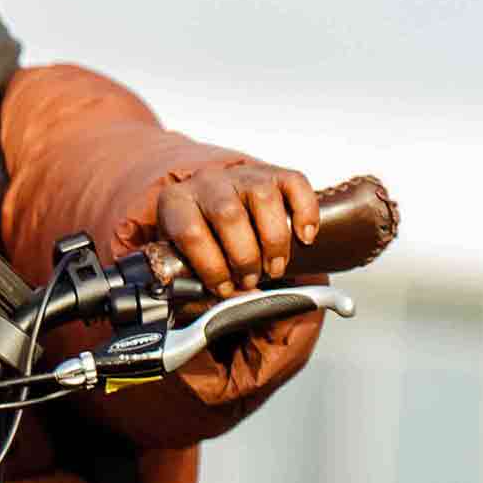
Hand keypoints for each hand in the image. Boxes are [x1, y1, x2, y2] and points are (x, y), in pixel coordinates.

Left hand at [129, 157, 321, 297]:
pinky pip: (295, 184)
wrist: (213, 209)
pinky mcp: (273, 172)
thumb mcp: (186, 264)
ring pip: (264, 199)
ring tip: (275, 268)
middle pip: (229, 216)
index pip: (191, 232)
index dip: (211, 267)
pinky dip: (305, 213)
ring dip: (274, 242)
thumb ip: (198, 288)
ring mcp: (242, 175)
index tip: (223, 289)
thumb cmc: (201, 243)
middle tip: (250, 281)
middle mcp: (208, 182)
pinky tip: (305, 238)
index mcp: (176, 203)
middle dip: (245, 258)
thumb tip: (228, 309)